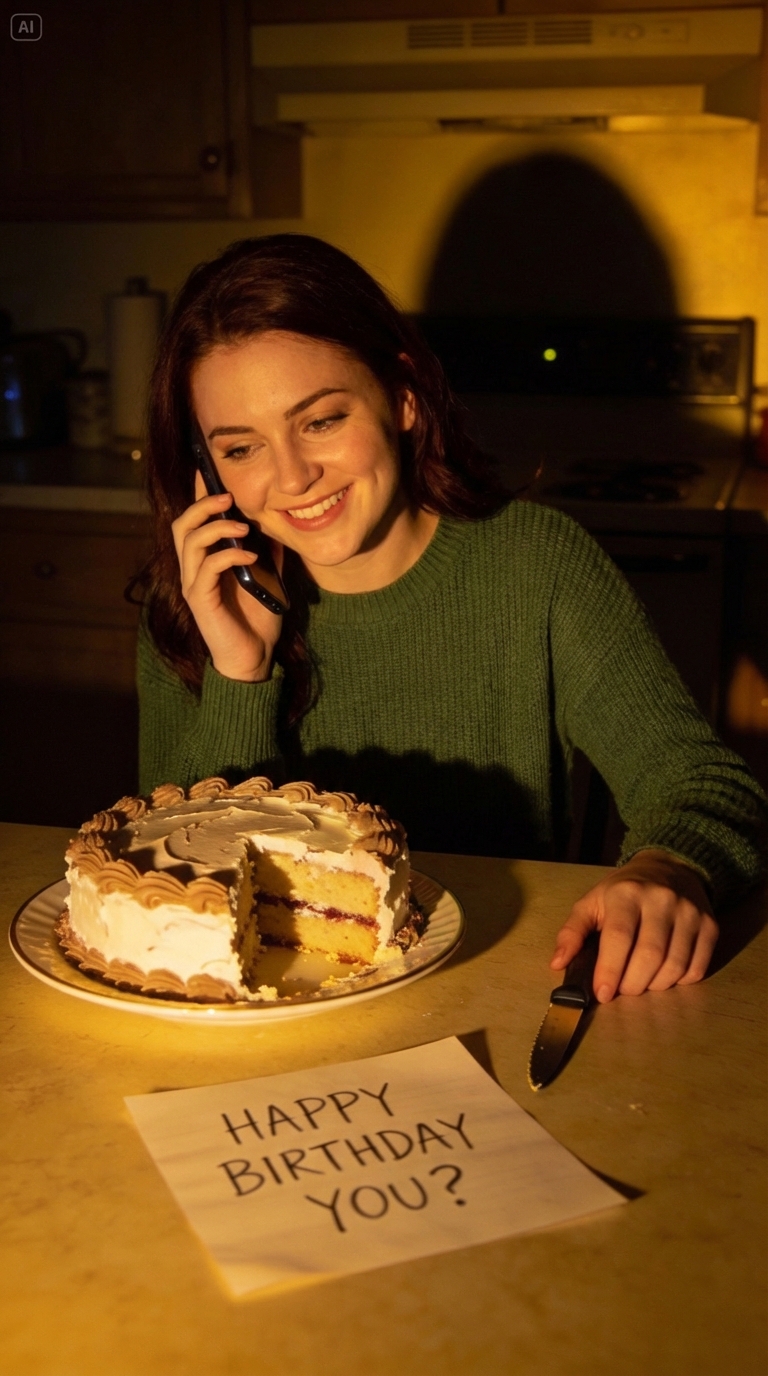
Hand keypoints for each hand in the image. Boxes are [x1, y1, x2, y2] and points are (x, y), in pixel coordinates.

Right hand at [171, 473, 283, 681]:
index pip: (192, 522)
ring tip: (244, 528)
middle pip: (181, 525)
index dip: (198, 496)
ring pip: (189, 542)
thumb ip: (267, 552)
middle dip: (203, 505)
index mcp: (204, 562)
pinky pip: (206, 568)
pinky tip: (251, 557)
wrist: (254, 658)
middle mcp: (192, 571)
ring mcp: (193, 585)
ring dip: (217, 528)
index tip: (210, 473)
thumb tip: (276, 526)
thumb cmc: (257, 620)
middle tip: (229, 498)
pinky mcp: (200, 601)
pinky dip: (228, 556)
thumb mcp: (268, 578)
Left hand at [550, 849, 718, 1001]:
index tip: (603, 994)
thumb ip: (572, 932)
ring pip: (675, 965)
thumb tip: (557, 963)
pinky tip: (664, 976)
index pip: (619, 937)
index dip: (610, 970)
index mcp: (626, 893)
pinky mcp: (710, 925)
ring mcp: (690, 912)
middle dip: (632, 984)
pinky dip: (680, 981)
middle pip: (650, 955)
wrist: (670, 868)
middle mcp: (661, 899)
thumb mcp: (592, 902)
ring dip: (655, 986)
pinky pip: (697, 967)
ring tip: (641, 984)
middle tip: (622, 990)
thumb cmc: (623, 892)